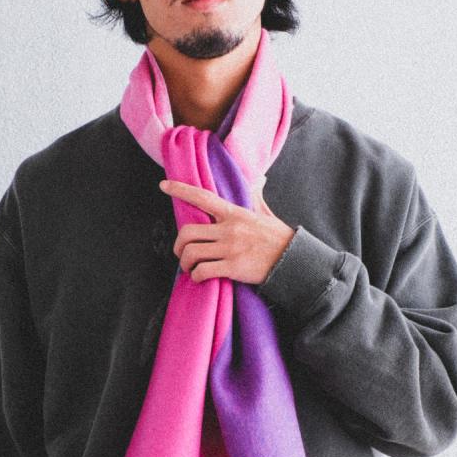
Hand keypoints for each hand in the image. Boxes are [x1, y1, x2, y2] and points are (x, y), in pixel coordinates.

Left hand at [159, 178, 294, 285]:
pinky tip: (200, 278)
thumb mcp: (265, 213)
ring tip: (190, 269)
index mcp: (234, 213)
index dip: (180, 190)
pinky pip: (203, 271)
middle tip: (181, 254)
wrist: (293, 259)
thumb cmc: (278, 238)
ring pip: (191, 253)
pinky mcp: (233, 267)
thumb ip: (257, 196)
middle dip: (178, 245)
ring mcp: (230, 248)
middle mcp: (229, 228)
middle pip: (188, 232)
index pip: (202, 197)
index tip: (163, 186)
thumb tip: (260, 178)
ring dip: (185, 264)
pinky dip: (196, 276)